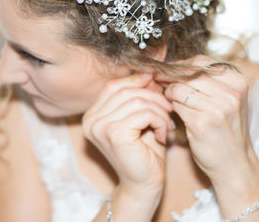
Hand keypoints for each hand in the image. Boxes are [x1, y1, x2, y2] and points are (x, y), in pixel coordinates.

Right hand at [82, 72, 173, 192]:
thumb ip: (139, 97)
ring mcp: (100, 127)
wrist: (143, 186)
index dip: (136, 80)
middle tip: (168, 110)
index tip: (156, 84)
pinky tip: (161, 134)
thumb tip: (147, 72)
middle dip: (153, 96)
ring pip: (137, 100)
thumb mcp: (140, 119)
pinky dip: (159, 120)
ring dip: (158, 110)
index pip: (113, 86)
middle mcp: (91, 120)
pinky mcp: (115, 134)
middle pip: (125, 90)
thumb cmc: (143, 153)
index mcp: (92, 115)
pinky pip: (144, 112)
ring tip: (165, 124)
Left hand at [158, 55, 255, 183]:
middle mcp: (230, 92)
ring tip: (165, 97)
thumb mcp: (225, 100)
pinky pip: (176, 105)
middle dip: (168, 75)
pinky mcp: (202, 122)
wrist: (234, 164)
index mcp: (237, 82)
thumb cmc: (225, 130)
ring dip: (167, 91)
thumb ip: (206, 82)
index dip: (179, 66)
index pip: (200, 62)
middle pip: (188, 73)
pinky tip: (168, 109)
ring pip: (179, 87)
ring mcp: (217, 107)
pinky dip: (169, 105)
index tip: (166, 71)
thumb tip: (172, 66)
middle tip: (156, 79)